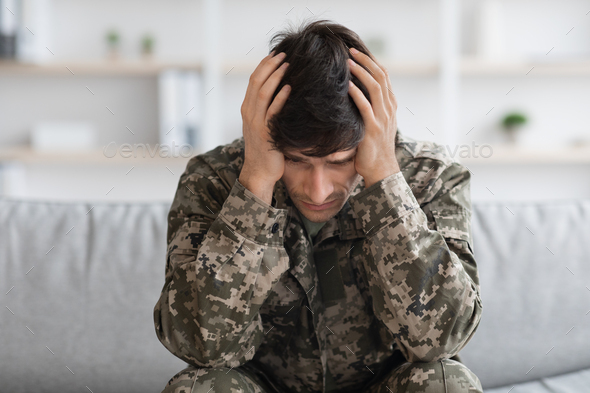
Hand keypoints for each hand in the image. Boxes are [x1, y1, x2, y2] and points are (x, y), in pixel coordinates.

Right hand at [239, 51, 290, 203]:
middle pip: (256, 82)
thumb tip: (281, 91)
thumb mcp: (261, 125)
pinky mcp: (266, 134)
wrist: (260, 172)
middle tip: (284, 54)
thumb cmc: (265, 148)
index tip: (276, 54)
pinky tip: (289, 87)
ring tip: (287, 65)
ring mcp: (256, 123)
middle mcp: (249, 114)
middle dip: (270, 65)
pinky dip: (281, 98)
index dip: (264, 65)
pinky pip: (273, 112)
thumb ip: (266, 109)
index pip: (253, 80)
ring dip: (275, 77)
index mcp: (247, 109)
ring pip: (263, 93)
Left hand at [347, 47, 399, 187]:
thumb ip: (370, 110)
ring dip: (361, 72)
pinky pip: (365, 107)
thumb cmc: (373, 149)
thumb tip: (354, 96)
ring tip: (348, 62)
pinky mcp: (373, 129)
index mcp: (390, 106)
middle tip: (351, 51)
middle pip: (381, 77)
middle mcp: (389, 109)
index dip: (372, 62)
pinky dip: (357, 94)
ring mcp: (383, 118)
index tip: (359, 52)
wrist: (381, 170)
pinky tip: (347, 85)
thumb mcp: (375, 125)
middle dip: (366, 61)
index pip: (384, 77)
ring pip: (375, 87)